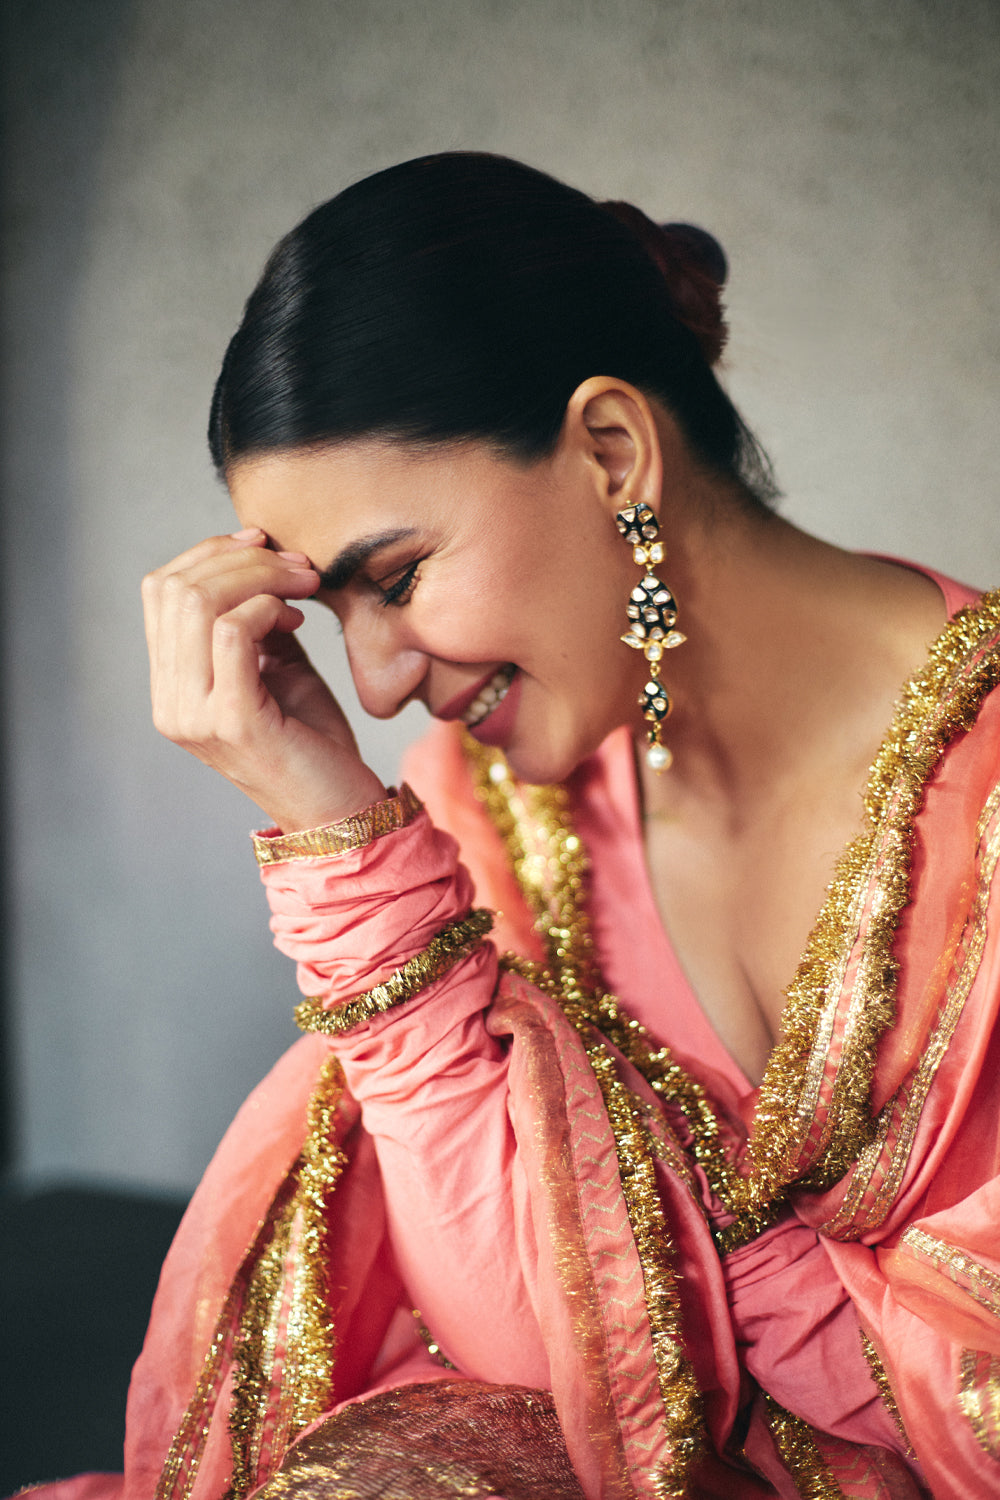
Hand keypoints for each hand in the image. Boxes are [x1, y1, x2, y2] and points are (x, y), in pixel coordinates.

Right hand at [142, 529, 385, 830]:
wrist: (340, 808)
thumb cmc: (313, 740)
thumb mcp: (279, 666)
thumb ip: (257, 621)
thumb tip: (262, 561)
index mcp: (172, 685)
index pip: (160, 590)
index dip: (209, 552)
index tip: (266, 544)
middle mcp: (171, 702)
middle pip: (175, 588)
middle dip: (241, 558)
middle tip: (298, 565)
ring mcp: (194, 715)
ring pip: (198, 603)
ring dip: (260, 576)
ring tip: (304, 585)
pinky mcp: (232, 722)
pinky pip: (233, 633)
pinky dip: (267, 608)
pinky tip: (296, 619)